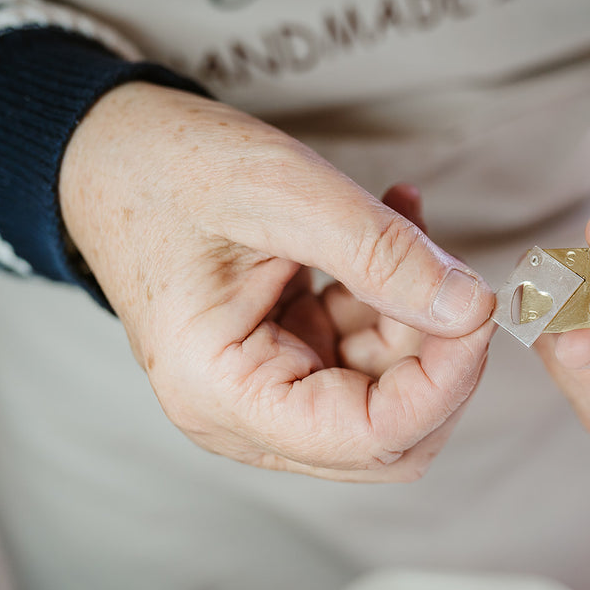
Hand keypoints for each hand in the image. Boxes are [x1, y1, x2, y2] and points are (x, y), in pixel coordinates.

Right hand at [59, 83, 494, 481]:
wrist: (109, 152)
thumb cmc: (167, 168)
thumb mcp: (283, 195)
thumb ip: (383, 256)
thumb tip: (473, 309)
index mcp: (223, 393)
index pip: (369, 437)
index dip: (445, 383)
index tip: (479, 310)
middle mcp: (243, 415)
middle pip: (388, 437)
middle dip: (436, 360)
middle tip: (450, 276)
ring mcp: (265, 392)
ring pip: (386, 394)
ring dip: (417, 317)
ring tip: (405, 224)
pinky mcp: (283, 360)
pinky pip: (365, 354)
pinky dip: (393, 299)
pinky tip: (393, 228)